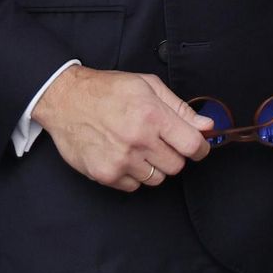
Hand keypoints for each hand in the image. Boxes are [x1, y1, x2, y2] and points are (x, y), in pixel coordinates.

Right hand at [32, 65, 213, 190]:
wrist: (66, 100)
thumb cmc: (108, 90)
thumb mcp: (148, 86)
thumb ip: (180, 108)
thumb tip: (206, 126)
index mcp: (152, 116)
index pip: (192, 145)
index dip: (201, 147)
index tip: (199, 147)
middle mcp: (138, 140)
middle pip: (176, 165)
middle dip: (174, 154)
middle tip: (161, 141)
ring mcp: (120, 161)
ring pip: (157, 179)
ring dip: (154, 166)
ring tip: (139, 147)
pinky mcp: (105, 175)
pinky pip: (134, 186)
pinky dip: (133, 175)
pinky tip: (124, 155)